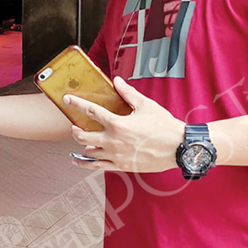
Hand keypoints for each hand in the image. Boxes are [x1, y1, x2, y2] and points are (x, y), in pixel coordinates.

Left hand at [66, 76, 182, 172]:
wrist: (180, 147)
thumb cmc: (164, 125)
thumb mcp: (146, 105)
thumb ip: (128, 93)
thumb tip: (117, 81)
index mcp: (118, 123)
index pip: (90, 111)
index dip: (76, 103)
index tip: (67, 99)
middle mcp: (113, 140)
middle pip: (83, 136)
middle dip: (75, 130)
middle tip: (74, 125)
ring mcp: (116, 155)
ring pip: (88, 152)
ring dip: (81, 145)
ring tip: (78, 141)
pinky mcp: (121, 165)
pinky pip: (97, 166)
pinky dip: (85, 164)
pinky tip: (78, 161)